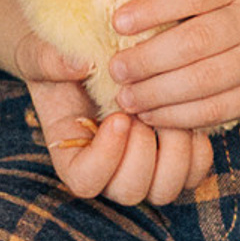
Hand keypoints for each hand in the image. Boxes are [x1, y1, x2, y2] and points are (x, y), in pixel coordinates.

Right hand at [13, 28, 213, 205]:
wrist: (86, 49)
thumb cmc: (59, 56)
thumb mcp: (42, 52)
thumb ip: (50, 61)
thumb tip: (80, 64)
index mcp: (71, 153)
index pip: (85, 182)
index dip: (105, 158)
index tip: (118, 118)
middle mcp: (107, 170)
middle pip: (129, 191)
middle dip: (143, 153)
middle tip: (142, 112)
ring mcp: (142, 167)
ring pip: (165, 189)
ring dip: (174, 152)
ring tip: (167, 112)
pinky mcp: (172, 156)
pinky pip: (195, 172)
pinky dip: (197, 147)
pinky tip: (186, 112)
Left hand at [107, 0, 239, 128]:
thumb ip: (185, 2)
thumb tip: (123, 25)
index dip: (152, 9)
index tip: (117, 23)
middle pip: (195, 42)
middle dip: (147, 60)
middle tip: (116, 71)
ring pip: (204, 82)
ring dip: (158, 95)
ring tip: (126, 100)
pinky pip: (218, 110)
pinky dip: (180, 116)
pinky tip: (153, 116)